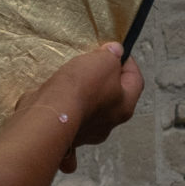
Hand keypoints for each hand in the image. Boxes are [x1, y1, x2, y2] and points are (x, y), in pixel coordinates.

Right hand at [56, 41, 144, 173]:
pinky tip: (57, 94)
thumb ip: (112, 55)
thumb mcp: (104, 61)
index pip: (135, 79)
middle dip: (104, 79)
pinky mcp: (66, 133)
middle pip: (113, 95)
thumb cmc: (80, 90)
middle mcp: (110, 123)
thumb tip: (114, 52)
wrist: (49, 114)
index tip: (115, 52)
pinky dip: (66, 103)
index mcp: (125, 106)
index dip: (127, 62)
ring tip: (71, 79)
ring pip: (91, 106)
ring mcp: (88, 131)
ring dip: (84, 94)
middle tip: (92, 65)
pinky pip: (70, 114)